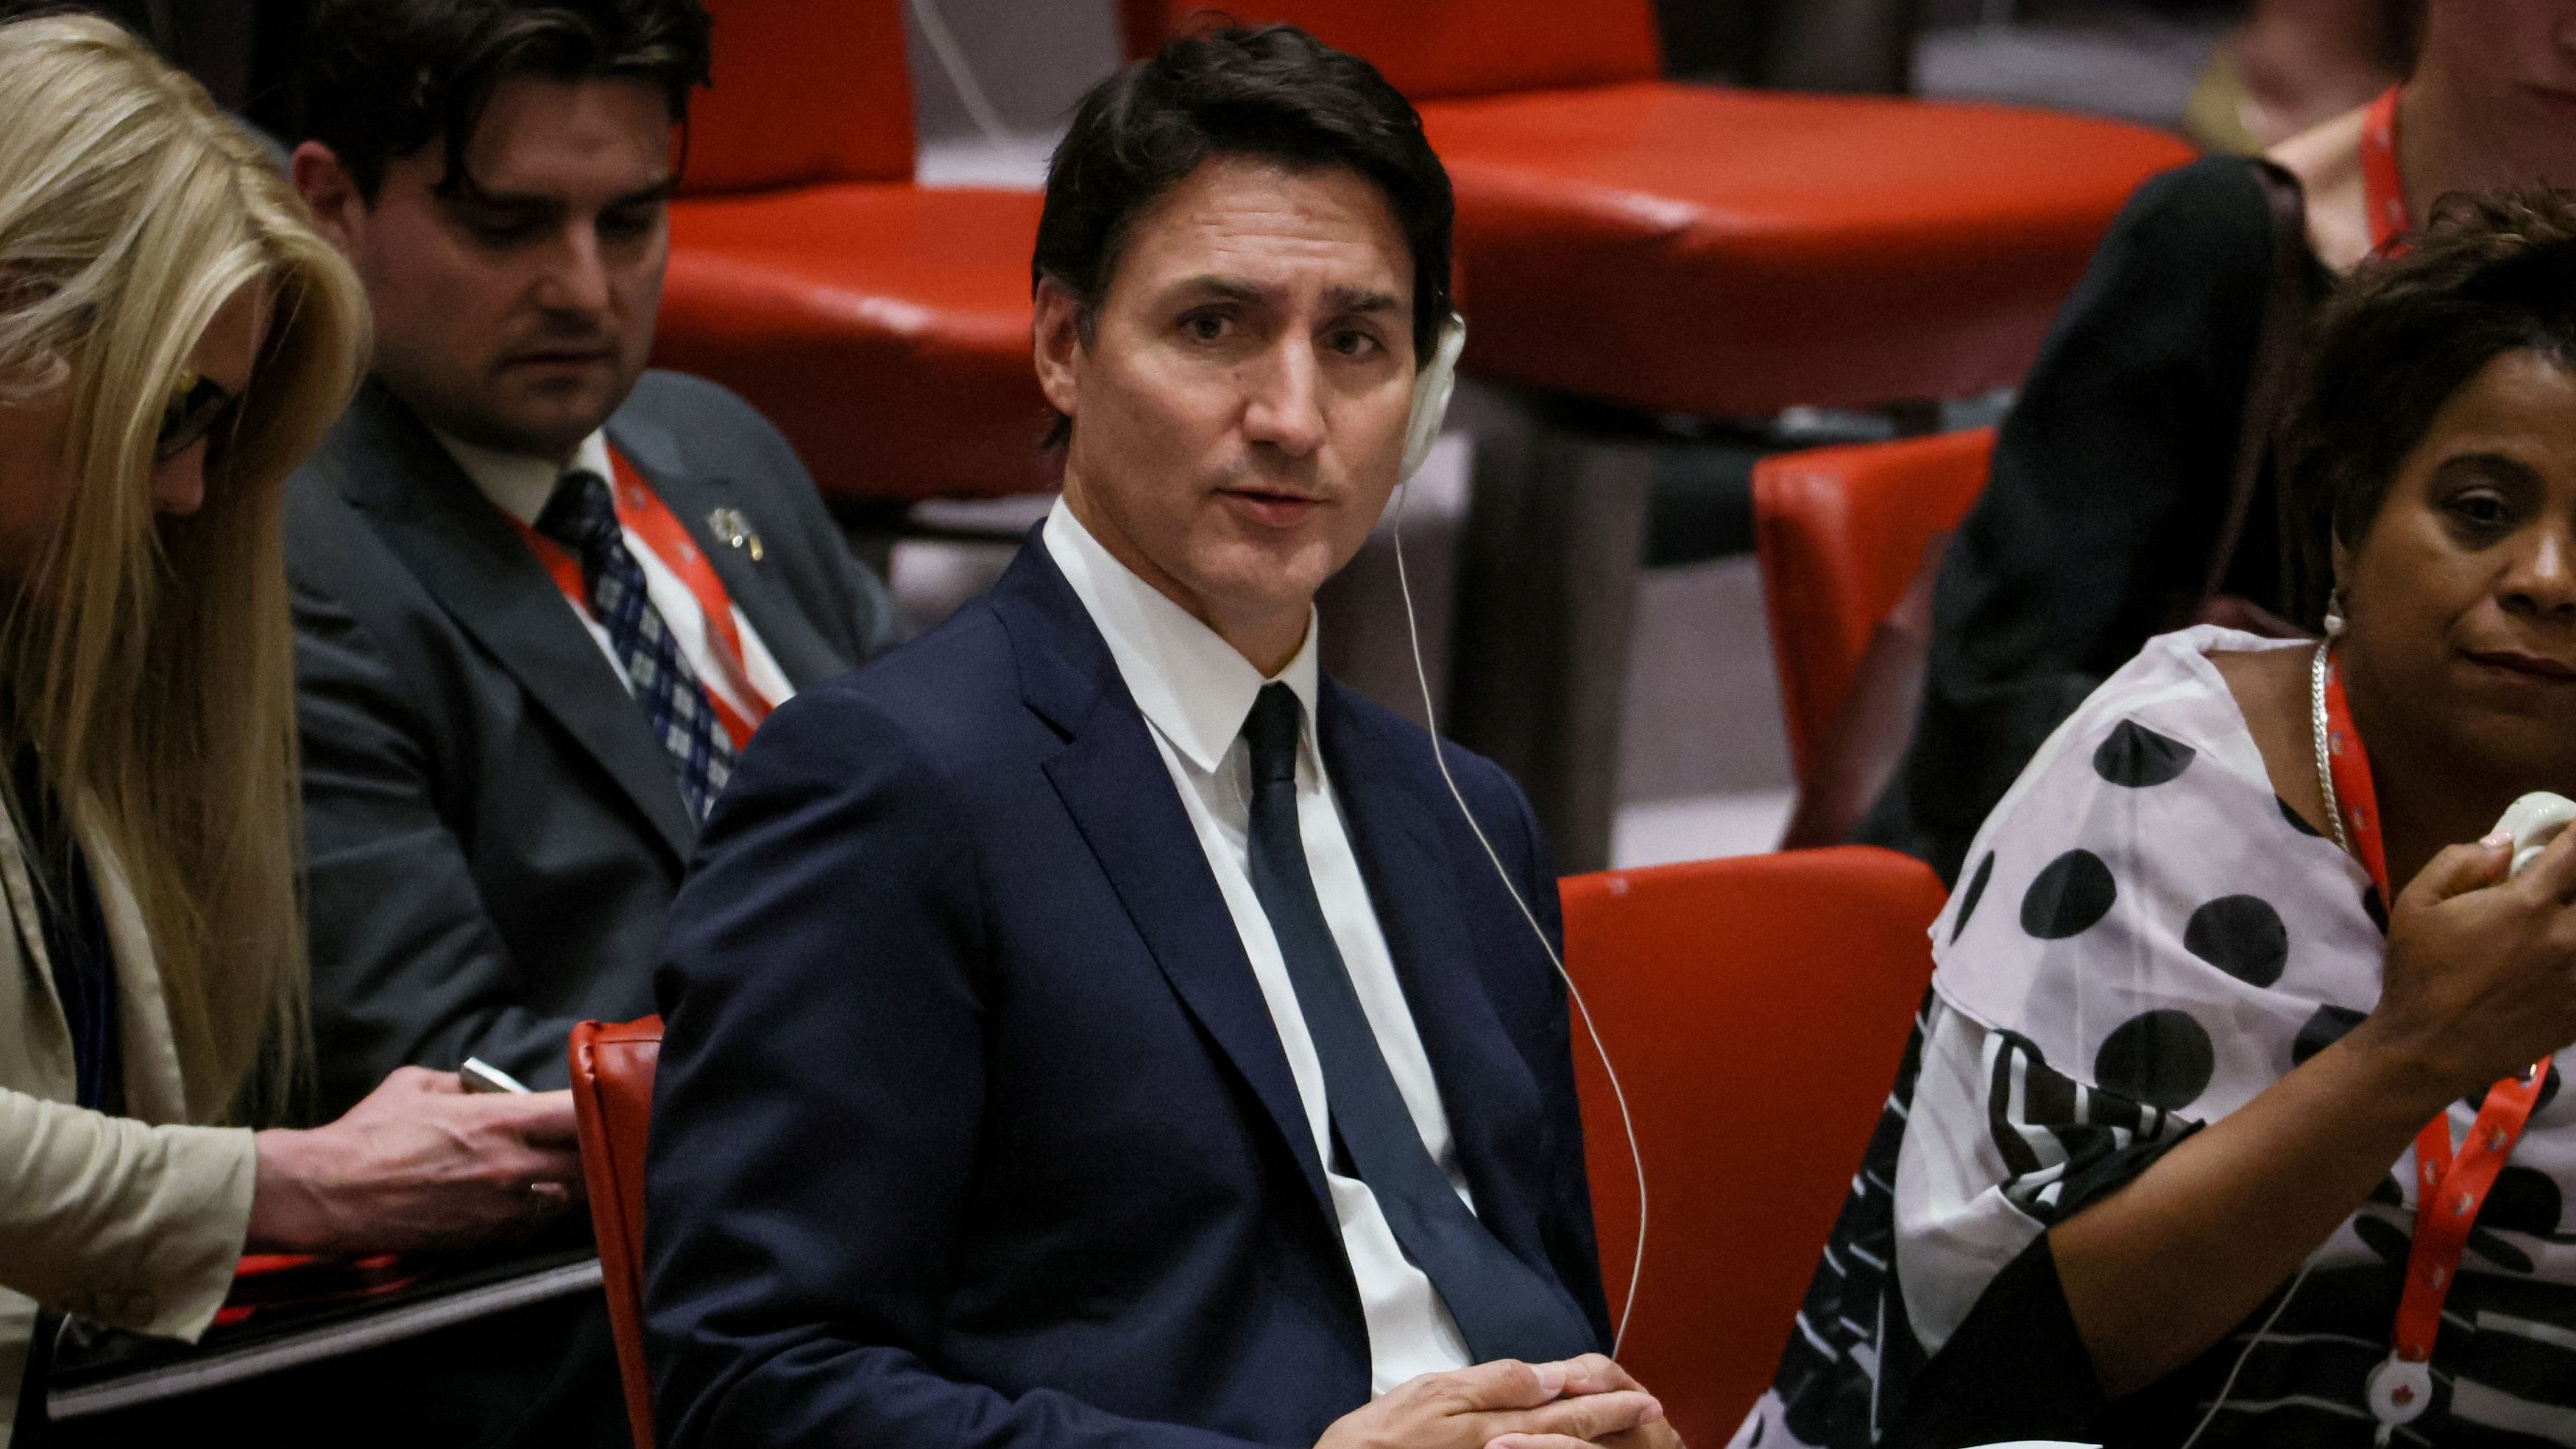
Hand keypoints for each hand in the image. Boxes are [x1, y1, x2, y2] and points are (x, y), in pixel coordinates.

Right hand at [247, 1066, 583, 1255]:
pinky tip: (530, 1196)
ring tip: (563, 1167)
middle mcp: (511, 1167)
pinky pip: (534, 1224)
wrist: (331, 1194)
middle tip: (592, 1136)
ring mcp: (501, 1208)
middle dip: (594, 1147)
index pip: (578, 1112)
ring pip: (568, 1197)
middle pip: (587, 1160)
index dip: (600, 1105)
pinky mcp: (485, 1238)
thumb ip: (466, 1083)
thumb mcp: (418, 1083)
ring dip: (572, 1181)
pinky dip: (541, 1209)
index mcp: (499, 1121)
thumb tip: (488, 1086)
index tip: (603, 1099)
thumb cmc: (369, 1134)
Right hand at [1314, 1356, 1664, 1448]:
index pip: (1566, 1409)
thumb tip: (1548, 1373)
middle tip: (1653, 1416)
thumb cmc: (1378, 1439)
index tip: (1641, 1397)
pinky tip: (1576, 1448)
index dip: (1608, 1403)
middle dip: (1616, 1426)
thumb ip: (1494, 1382)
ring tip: (1629, 1434)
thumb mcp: (1430, 1392)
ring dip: (1595, 1444)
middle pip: (1572, 1437)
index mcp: (1495, 1424)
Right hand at [2355, 825, 2575, 1103]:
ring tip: (2561, 922)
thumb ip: (2459, 862)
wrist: (2430, 1049)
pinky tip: (2561, 959)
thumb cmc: (2418, 973)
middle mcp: (2568, 936)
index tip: (2570, 831)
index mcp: (2527, 904)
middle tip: (2563, 885)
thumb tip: (2505, 842)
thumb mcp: (2416, 905)